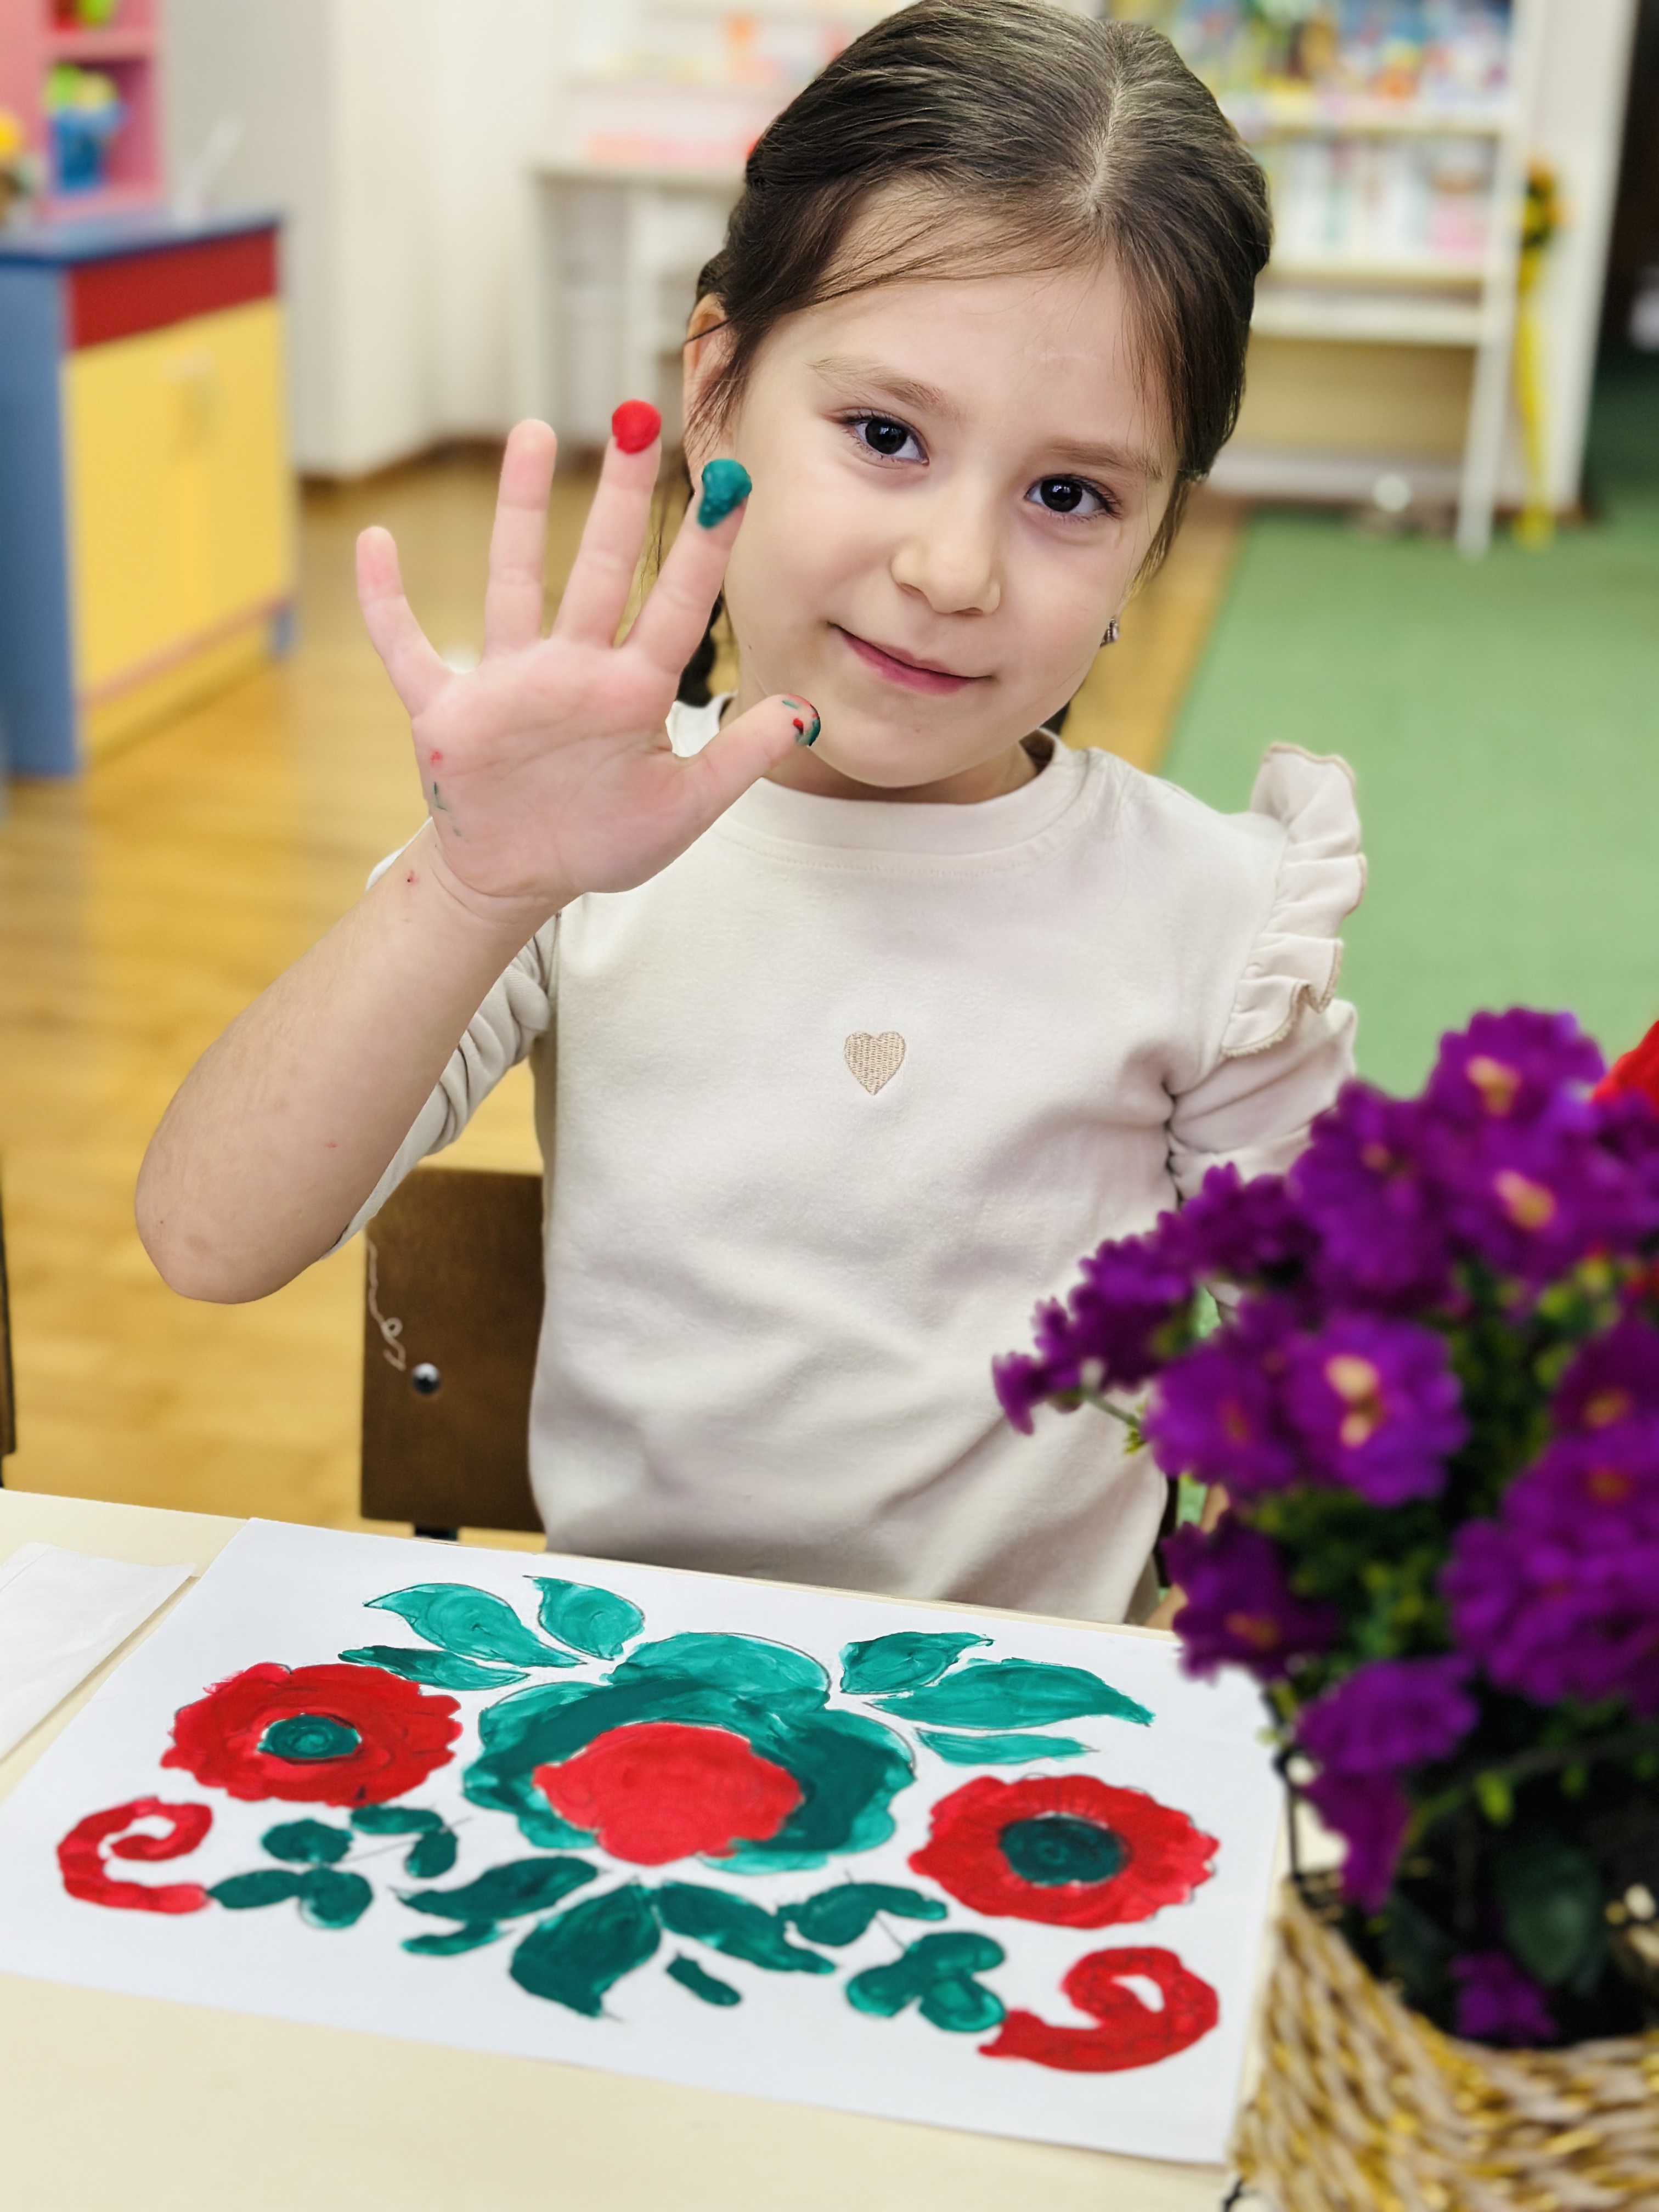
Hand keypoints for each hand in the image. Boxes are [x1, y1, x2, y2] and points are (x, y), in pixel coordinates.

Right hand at [355, 413, 813, 924]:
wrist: (522, 876)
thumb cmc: (603, 840)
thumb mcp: (683, 811)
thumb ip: (739, 761)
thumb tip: (806, 713)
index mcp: (632, 692)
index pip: (675, 607)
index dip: (703, 550)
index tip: (729, 482)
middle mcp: (572, 669)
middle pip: (602, 569)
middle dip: (620, 498)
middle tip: (639, 418)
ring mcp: (507, 683)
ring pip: (513, 582)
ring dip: (522, 510)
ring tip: (535, 432)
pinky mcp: (447, 710)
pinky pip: (408, 649)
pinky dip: (385, 603)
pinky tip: (375, 543)